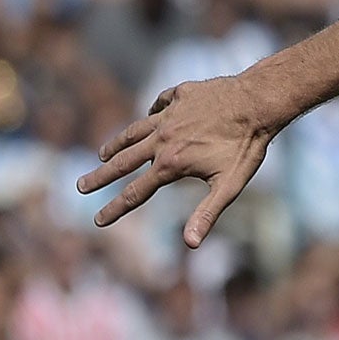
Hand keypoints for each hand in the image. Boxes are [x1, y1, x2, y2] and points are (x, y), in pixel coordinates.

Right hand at [78, 75, 276, 247]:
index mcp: (171, 164)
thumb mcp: (230, 185)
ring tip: (102, 154)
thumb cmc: (247, 146)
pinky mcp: (179, 95)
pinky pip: (158, 106)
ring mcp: (169, 115)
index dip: (115, 209)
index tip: (98, 221)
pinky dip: (150, 114)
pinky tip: (147, 119)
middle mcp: (162, 139)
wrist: (258, 101)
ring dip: (116, 144)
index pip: (135, 192)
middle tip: (80, 187)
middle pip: (123, 161)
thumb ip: (207, 213)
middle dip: (100, 177)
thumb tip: (190, 244)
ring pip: (134, 131)